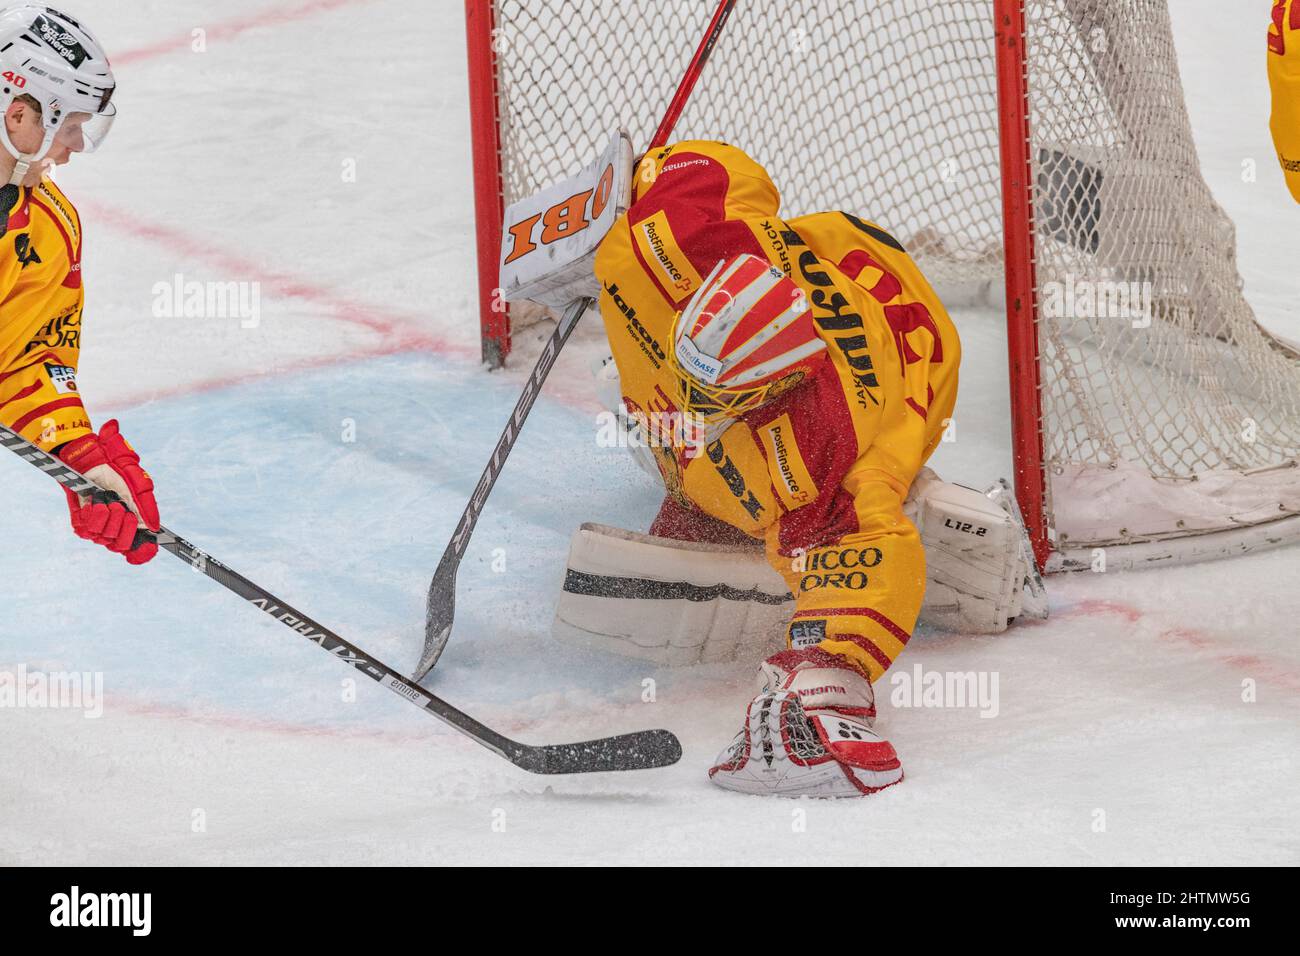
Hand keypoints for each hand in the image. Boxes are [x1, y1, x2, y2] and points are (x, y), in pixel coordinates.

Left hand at [58, 420, 160, 564]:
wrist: (91, 461)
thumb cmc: (117, 472)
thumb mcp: (139, 487)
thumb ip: (147, 507)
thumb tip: (154, 529)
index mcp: (134, 523)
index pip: (139, 550)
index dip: (143, 552)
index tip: (146, 547)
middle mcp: (116, 528)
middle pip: (121, 545)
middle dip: (123, 526)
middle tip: (122, 508)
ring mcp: (98, 527)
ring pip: (103, 538)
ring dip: (107, 516)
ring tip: (106, 500)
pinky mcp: (81, 522)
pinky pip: (86, 530)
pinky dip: (92, 514)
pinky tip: (94, 503)